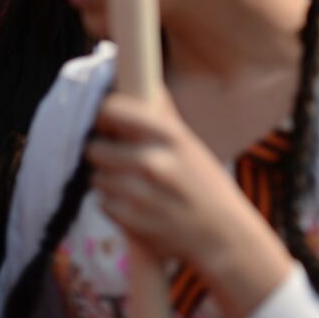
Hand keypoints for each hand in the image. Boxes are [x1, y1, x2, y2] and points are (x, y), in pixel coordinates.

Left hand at [86, 92, 292, 317]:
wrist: (222, 235)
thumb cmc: (208, 185)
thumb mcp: (191, 146)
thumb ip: (164, 117)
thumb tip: (147, 82)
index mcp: (171, 136)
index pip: (114, 110)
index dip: (104, 113)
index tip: (106, 118)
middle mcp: (152, 162)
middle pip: (95, 147)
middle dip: (103, 152)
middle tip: (118, 157)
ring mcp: (138, 193)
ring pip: (97, 177)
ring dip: (108, 179)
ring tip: (132, 184)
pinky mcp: (129, 220)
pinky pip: (102, 202)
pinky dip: (113, 203)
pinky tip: (135, 204)